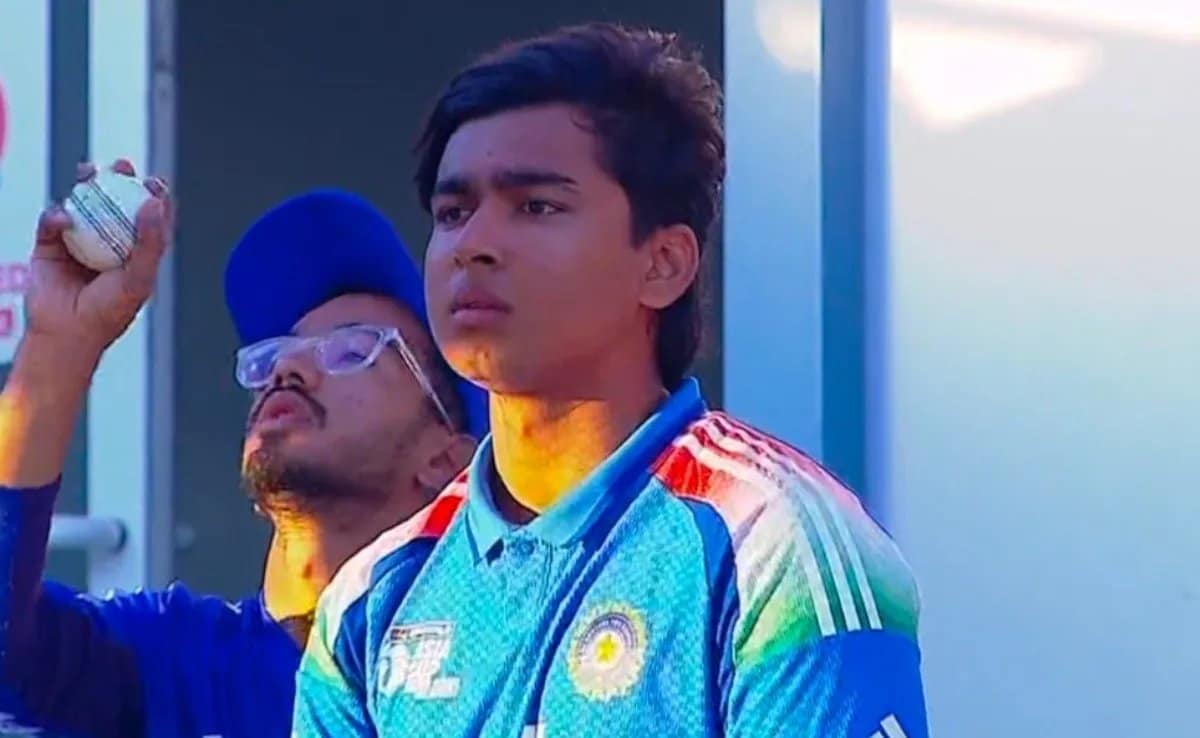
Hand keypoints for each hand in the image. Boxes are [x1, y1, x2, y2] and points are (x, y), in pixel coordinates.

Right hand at [24, 159, 171, 359]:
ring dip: (86, 185)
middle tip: (121, 166)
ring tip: (89, 173)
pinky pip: (53, 221)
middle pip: (115, 203)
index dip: (152, 196)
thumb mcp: (139, 278)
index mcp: (136, 252)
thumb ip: (150, 241)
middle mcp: (109, 243)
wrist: (66, 333)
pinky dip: (57, 215)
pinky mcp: (51, 245)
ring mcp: (79, 242)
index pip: (148, 218)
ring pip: (83, 204)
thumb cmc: (108, 312)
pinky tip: (64, 219)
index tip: (155, 182)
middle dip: (118, 180)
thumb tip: (155, 202)